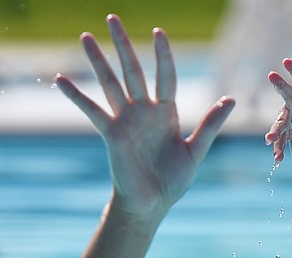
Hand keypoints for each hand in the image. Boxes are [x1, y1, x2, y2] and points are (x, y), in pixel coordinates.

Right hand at [54, 14, 234, 222]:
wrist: (150, 205)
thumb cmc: (173, 182)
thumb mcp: (195, 151)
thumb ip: (210, 125)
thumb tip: (231, 99)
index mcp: (165, 113)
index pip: (165, 76)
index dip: (163, 55)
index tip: (159, 33)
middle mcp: (143, 111)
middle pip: (132, 70)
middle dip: (123, 44)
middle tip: (112, 18)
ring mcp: (125, 121)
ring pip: (110, 83)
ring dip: (97, 60)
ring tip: (85, 37)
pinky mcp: (111, 134)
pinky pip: (92, 111)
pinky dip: (76, 96)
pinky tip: (60, 80)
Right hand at [266, 44, 291, 162]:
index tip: (286, 61)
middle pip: (287, 94)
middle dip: (280, 86)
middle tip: (272, 75)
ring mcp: (290, 118)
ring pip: (281, 123)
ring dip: (275, 130)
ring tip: (270, 138)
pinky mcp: (289, 132)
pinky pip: (283, 141)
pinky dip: (280, 150)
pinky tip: (277, 160)